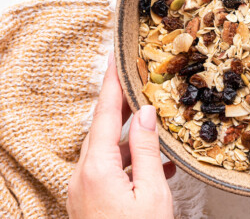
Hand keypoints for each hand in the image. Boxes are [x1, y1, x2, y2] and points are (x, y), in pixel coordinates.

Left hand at [67, 54, 175, 218]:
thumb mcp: (151, 192)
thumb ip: (147, 150)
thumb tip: (147, 114)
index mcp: (97, 168)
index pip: (106, 115)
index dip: (113, 86)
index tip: (117, 60)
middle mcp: (83, 175)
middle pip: (103, 129)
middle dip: (122, 106)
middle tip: (138, 84)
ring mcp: (83, 189)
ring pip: (107, 149)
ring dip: (130, 136)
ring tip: (154, 124)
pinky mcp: (90, 201)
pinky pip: (109, 169)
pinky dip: (130, 161)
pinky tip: (155, 165)